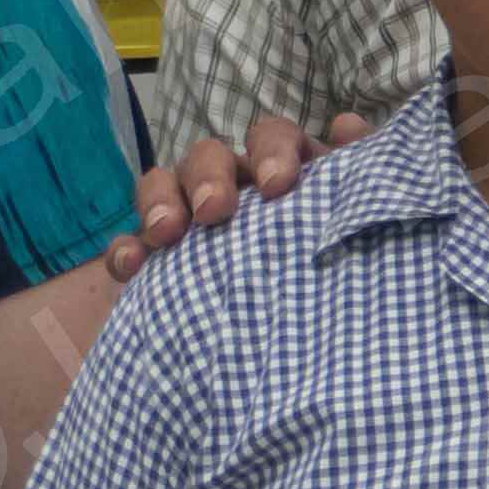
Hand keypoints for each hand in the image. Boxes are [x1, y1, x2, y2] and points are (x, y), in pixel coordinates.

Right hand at [105, 110, 372, 281]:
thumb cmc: (337, 276)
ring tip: (169, 233)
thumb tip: (348, 127)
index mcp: (280, 175)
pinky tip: (132, 266)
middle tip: (216, 212)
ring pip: (163, 186)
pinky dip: (126, 250)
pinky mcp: (158, 267)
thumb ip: (361, 179)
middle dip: (208, 175)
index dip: (272, 150)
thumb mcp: (356, 227)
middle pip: (208, 155)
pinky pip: (130, 246)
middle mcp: (232, 190)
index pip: (270, 137)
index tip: (280, 186)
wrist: (307, 361)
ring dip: (161, 200)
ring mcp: (189, 226)